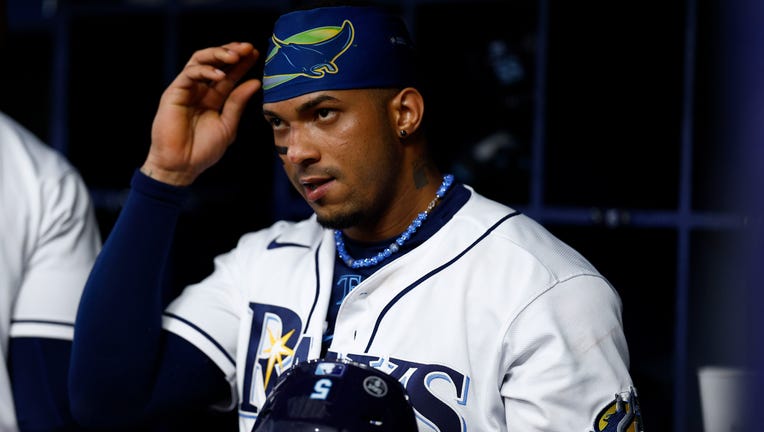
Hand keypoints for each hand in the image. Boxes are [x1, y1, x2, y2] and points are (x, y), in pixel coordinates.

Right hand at [142, 42, 260, 184]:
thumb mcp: (227, 124)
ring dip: (218, 54)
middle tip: (247, 48)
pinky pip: (189, 74)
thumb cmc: (204, 150)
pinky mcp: (174, 93)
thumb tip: (255, 82)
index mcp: (214, 98)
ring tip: (235, 56)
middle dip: (231, 51)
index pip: (229, 74)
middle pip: (215, 61)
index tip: (255, 53)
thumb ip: (238, 103)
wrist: (183, 166)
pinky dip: (205, 71)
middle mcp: (200, 90)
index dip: (242, 63)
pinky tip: (220, 75)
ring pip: (200, 60)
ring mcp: (186, 90)